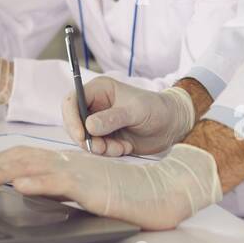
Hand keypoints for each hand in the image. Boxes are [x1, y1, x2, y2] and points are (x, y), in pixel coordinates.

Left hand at [0, 144, 221, 230]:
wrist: (161, 192)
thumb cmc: (125, 193)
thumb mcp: (82, 189)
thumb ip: (56, 186)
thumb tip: (28, 188)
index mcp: (65, 161)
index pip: (22, 157)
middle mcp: (68, 161)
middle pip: (21, 158)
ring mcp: (79, 171)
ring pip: (34, 167)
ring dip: (2, 172)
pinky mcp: (92, 186)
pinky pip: (62, 182)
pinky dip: (39, 183)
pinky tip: (20, 187)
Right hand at [63, 78, 195, 155]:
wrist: (171, 126)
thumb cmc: (156, 109)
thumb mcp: (135, 111)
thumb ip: (112, 118)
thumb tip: (88, 127)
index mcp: (99, 90)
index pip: (72, 100)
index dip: (71, 118)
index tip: (81, 135)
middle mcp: (95, 106)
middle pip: (74, 122)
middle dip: (85, 138)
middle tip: (101, 148)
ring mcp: (99, 123)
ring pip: (84, 138)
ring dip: (100, 148)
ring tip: (120, 147)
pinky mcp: (105, 137)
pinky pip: (96, 148)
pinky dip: (108, 152)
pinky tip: (125, 148)